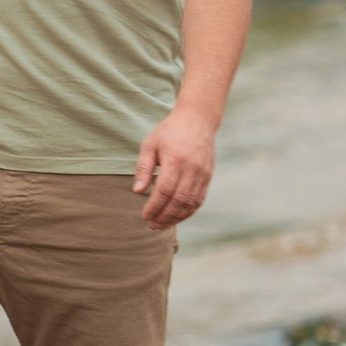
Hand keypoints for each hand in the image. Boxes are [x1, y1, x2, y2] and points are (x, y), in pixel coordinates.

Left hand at [134, 104, 218, 228]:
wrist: (198, 119)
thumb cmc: (169, 131)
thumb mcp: (150, 144)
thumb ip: (143, 168)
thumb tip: (137, 191)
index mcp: (175, 160)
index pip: (164, 191)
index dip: (154, 207)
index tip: (144, 216)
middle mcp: (192, 169)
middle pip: (178, 200)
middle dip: (164, 217)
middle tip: (151, 225)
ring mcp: (203, 174)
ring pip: (190, 203)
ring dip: (176, 218)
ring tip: (162, 225)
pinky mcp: (208, 177)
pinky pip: (199, 199)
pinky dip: (188, 211)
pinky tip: (177, 217)